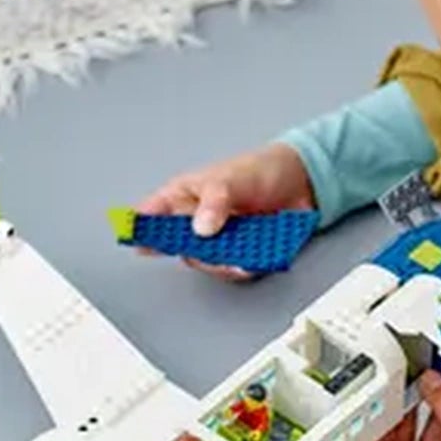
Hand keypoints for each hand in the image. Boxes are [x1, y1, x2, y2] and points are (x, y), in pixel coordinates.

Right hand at [129, 142, 316, 278]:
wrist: (301, 183)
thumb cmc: (258, 170)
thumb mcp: (230, 179)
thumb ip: (214, 202)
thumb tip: (201, 227)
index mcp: (183, 197)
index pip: (151, 216)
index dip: (141, 231)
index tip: (140, 242)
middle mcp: (195, 221)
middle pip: (179, 247)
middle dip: (195, 250)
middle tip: (212, 244)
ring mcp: (216, 240)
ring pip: (205, 263)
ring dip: (222, 262)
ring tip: (240, 251)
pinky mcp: (238, 254)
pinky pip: (232, 270)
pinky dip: (242, 267)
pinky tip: (251, 257)